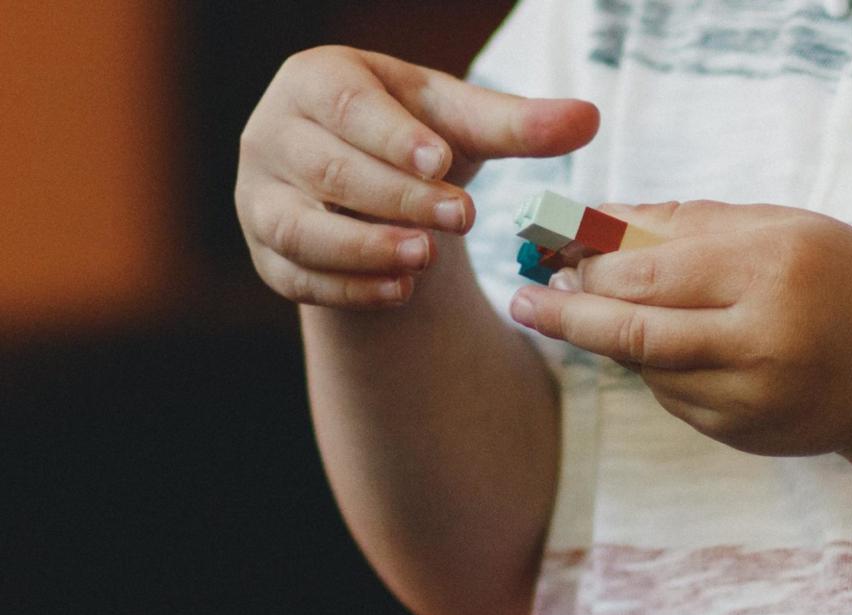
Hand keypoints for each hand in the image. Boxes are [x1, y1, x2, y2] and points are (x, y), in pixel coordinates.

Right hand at [235, 46, 598, 308]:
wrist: (372, 186)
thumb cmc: (417, 137)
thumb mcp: (463, 124)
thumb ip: (519, 123)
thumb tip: (589, 118)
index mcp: (317, 81)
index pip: (347, 106)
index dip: (392, 135)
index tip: (441, 160)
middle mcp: (273, 134)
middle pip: (328, 169)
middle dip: (396, 196)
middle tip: (460, 217)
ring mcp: (259, 197)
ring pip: (299, 227)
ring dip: (363, 247)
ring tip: (425, 259)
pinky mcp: (266, 254)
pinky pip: (297, 276)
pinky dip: (349, 289)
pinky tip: (400, 292)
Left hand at [510, 202, 851, 456]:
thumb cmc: (848, 282)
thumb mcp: (784, 229)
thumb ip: (691, 222)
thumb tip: (597, 220)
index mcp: (773, 270)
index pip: (649, 270)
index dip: (588, 262)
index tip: (547, 248)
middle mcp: (761, 339)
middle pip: (631, 332)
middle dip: (568, 313)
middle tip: (527, 297)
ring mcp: (751, 397)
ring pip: (645, 369)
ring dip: (610, 339)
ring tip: (590, 309)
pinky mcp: (742, 434)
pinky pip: (672, 396)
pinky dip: (655, 368)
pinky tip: (668, 344)